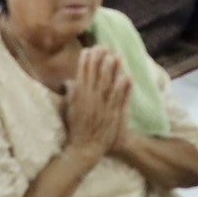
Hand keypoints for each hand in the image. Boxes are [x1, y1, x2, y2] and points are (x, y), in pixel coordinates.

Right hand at [62, 47, 130, 162]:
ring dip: (112, 71)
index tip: (89, 49)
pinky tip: (127, 77)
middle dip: (99, 61)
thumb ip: (71, 95)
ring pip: (107, 86)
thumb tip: (71, 81)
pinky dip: (123, 89)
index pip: (82, 76)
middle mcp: (89, 101)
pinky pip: (118, 100)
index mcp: (78, 98)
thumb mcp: (70, 110)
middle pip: (95, 77)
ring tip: (117, 56)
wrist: (83, 150)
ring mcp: (101, 108)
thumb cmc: (76, 130)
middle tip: (104, 46)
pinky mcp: (111, 115)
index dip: (85, 62)